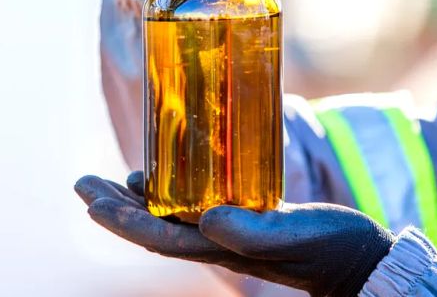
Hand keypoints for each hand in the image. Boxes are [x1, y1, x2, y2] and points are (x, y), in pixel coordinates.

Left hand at [75, 171, 395, 296]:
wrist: (354, 258)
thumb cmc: (329, 250)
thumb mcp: (294, 238)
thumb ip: (253, 232)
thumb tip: (206, 219)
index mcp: (220, 248)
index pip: (157, 235)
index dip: (120, 217)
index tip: (89, 197)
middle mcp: (216, 240)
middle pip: (152, 225)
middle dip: (114, 206)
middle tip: (82, 183)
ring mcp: (227, 230)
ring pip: (168, 214)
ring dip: (134, 199)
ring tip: (108, 181)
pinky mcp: (243, 216)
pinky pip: (194, 204)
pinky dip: (170, 190)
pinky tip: (161, 177)